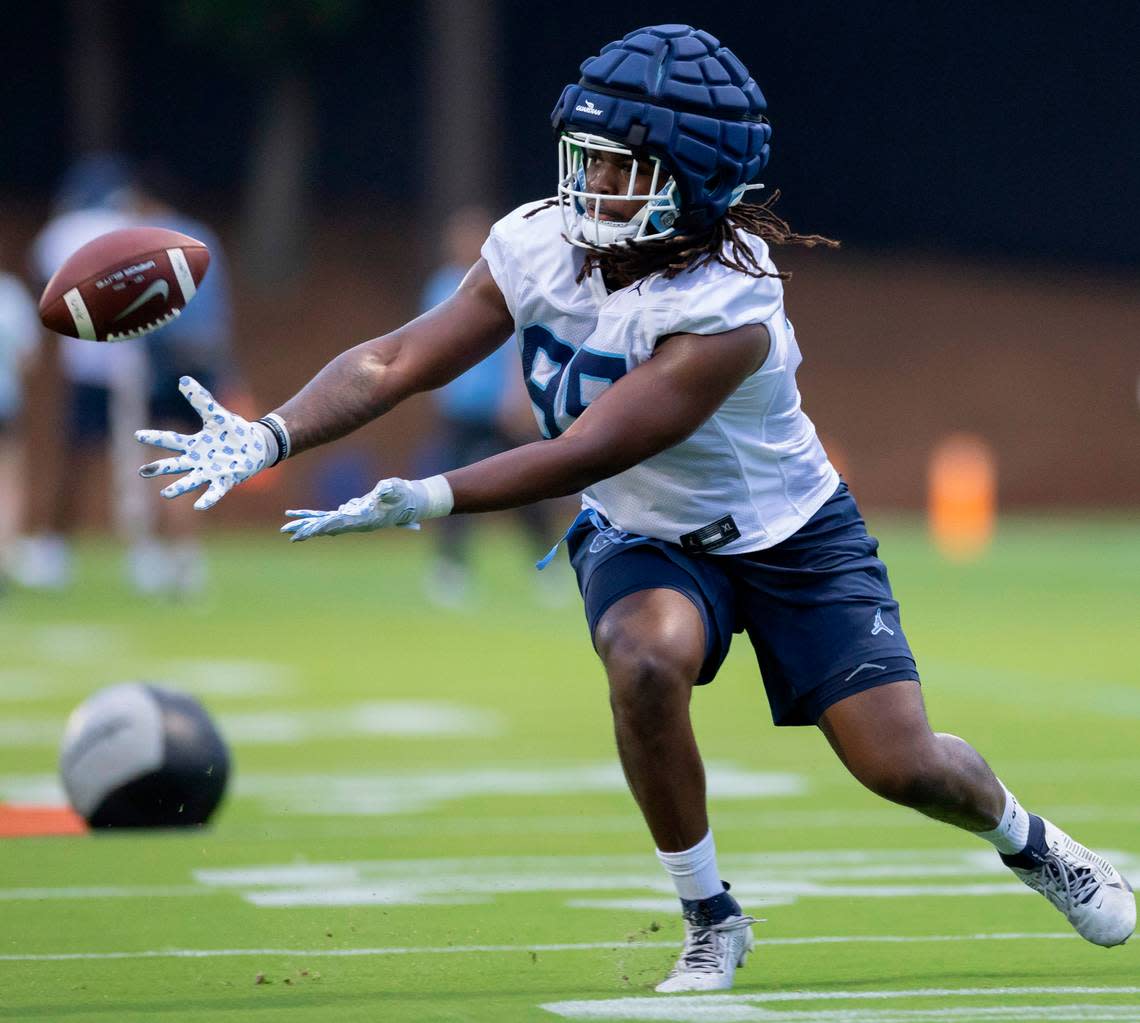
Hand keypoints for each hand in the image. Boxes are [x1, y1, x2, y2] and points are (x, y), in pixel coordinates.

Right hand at [135, 375, 273, 510]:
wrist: (256, 445)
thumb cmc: (234, 431)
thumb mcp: (216, 414)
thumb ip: (201, 399)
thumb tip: (183, 379)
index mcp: (194, 444)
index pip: (171, 440)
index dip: (155, 437)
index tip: (137, 435)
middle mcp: (198, 460)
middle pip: (175, 464)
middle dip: (159, 468)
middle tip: (142, 471)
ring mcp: (210, 471)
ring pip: (190, 480)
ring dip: (178, 487)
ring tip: (166, 493)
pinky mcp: (225, 480)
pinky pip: (214, 491)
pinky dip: (207, 498)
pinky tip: (199, 506)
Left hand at [281, 476, 452, 542]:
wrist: (411, 503)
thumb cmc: (403, 495)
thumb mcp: (397, 488)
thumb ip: (388, 489)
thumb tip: (380, 490)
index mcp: (364, 519)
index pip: (339, 524)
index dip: (321, 526)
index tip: (306, 531)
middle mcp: (356, 523)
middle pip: (327, 527)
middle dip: (308, 530)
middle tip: (288, 534)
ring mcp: (354, 520)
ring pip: (326, 524)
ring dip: (308, 526)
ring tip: (289, 530)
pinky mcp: (353, 515)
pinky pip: (331, 517)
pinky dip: (317, 518)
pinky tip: (305, 519)